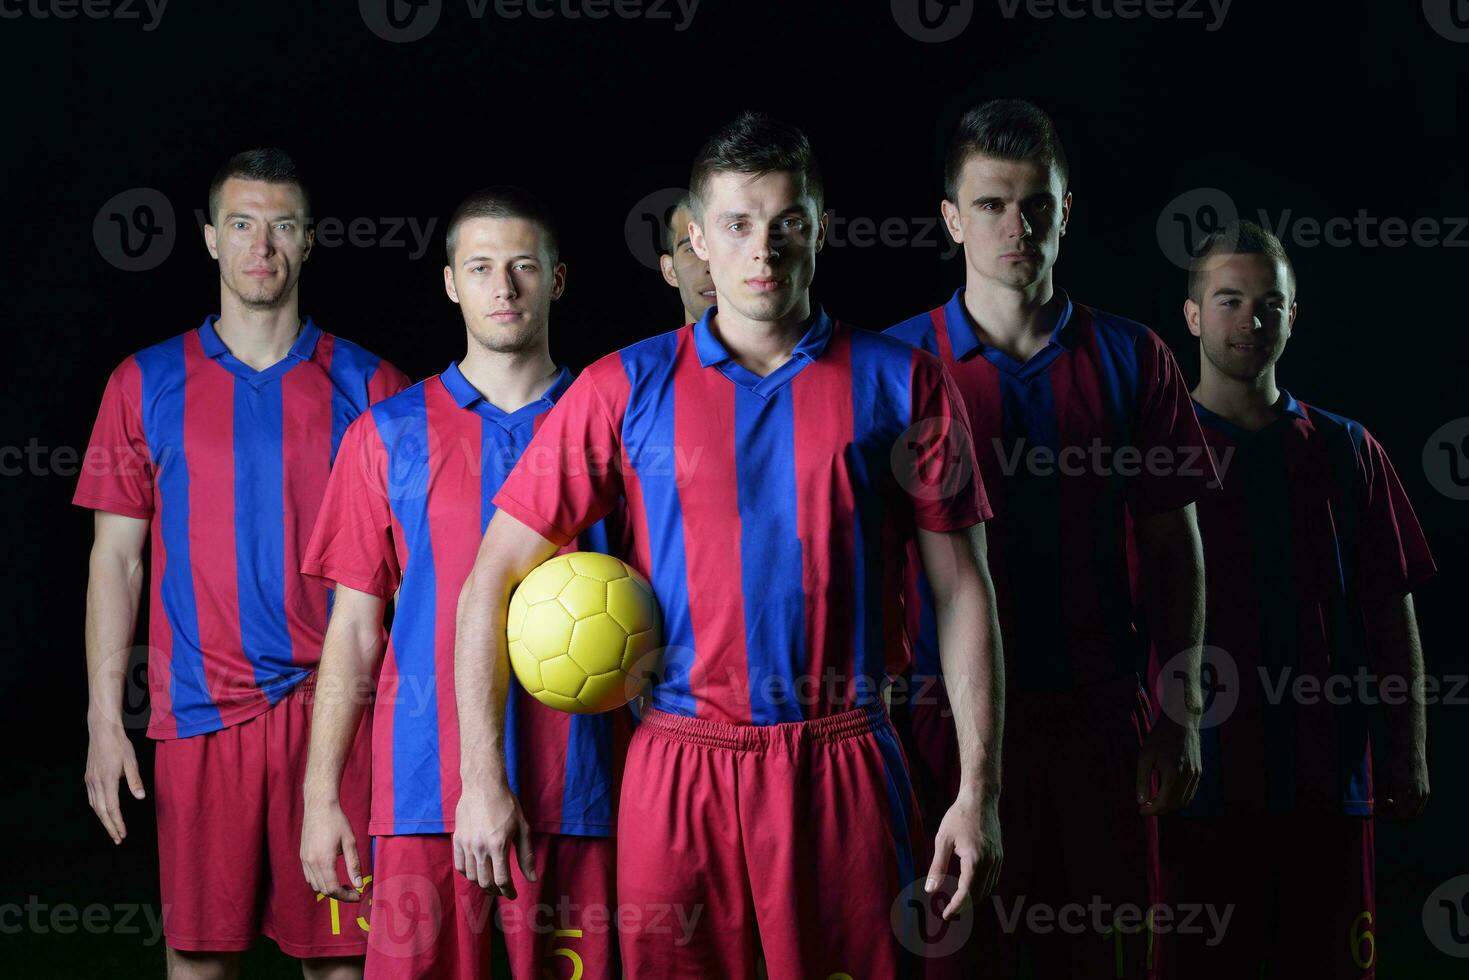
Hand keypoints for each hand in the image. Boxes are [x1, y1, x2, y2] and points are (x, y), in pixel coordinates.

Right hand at [85, 721, 144, 844]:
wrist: (102, 731)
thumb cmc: (119, 744)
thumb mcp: (131, 761)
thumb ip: (135, 780)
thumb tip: (140, 797)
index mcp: (107, 780)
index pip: (112, 808)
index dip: (118, 823)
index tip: (123, 834)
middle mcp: (96, 783)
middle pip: (101, 811)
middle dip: (110, 827)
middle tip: (117, 839)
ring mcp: (90, 780)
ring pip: (95, 806)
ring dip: (103, 819)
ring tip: (112, 829)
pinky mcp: (88, 777)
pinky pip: (92, 798)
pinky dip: (98, 809)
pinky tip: (103, 812)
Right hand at [300, 799, 364, 901]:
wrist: (319, 806)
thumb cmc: (337, 821)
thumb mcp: (350, 842)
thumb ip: (354, 864)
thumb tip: (359, 884)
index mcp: (324, 861)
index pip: (333, 889)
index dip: (346, 896)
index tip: (357, 895)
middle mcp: (311, 863)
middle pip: (324, 890)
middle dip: (340, 894)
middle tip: (353, 890)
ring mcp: (304, 860)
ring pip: (315, 886)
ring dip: (329, 889)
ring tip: (344, 883)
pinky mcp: (302, 857)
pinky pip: (309, 877)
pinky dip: (320, 882)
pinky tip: (331, 875)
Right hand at [453, 782, 535, 898]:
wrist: (483, 786)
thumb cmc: (506, 805)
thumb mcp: (522, 828)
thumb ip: (526, 855)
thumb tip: (532, 879)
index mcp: (498, 845)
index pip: (502, 880)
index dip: (508, 891)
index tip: (513, 895)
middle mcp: (480, 847)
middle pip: (486, 882)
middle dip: (496, 891)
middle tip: (503, 890)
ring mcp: (466, 844)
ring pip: (472, 876)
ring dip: (483, 884)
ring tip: (491, 883)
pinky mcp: (457, 839)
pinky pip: (460, 865)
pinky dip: (468, 874)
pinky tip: (477, 873)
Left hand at [925, 790, 1001, 919]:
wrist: (980, 798)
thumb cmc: (958, 816)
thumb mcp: (943, 840)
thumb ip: (937, 867)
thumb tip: (930, 891)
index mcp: (975, 860)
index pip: (967, 893)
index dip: (956, 907)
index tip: (946, 915)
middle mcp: (990, 862)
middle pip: (978, 894)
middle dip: (964, 905)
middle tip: (948, 910)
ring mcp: (997, 859)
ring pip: (987, 888)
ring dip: (973, 897)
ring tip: (956, 899)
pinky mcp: (999, 855)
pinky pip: (992, 878)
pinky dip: (981, 886)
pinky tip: (969, 885)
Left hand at [1136, 717, 1200, 815]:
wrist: (1181, 723)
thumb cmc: (1159, 738)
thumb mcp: (1145, 757)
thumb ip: (1142, 780)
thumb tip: (1141, 801)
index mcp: (1173, 775)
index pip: (1164, 803)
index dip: (1152, 810)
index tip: (1141, 810)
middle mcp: (1187, 778)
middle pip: (1175, 805)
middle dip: (1160, 810)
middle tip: (1146, 807)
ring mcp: (1196, 775)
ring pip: (1184, 801)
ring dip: (1170, 805)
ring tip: (1155, 802)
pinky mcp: (1199, 772)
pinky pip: (1190, 792)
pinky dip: (1179, 798)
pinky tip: (1167, 793)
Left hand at [1378, 746, 1428, 819]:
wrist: (1409, 749)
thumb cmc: (1392, 761)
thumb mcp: (1382, 777)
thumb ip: (1380, 795)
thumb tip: (1377, 810)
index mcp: (1405, 791)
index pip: (1399, 814)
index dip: (1388, 817)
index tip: (1379, 813)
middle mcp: (1417, 793)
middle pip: (1407, 816)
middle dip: (1395, 815)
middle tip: (1384, 809)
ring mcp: (1424, 792)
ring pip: (1415, 812)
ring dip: (1403, 811)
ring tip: (1391, 801)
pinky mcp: (1427, 790)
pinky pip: (1419, 805)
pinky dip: (1410, 806)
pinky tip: (1399, 798)